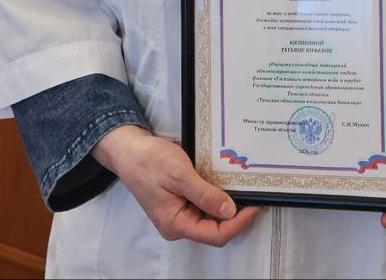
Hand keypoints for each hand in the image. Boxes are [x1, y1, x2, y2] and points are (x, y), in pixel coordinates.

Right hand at [92, 125, 260, 245]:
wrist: (130, 151)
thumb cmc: (150, 162)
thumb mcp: (180, 175)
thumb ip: (205, 195)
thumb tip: (230, 211)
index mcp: (176, 224)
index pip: (216, 234)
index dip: (239, 222)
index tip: (255, 204)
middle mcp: (179, 224)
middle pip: (216, 228)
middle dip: (237, 214)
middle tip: (254, 193)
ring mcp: (181, 214)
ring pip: (213, 216)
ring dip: (228, 204)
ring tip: (244, 186)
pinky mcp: (183, 202)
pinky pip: (206, 205)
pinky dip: (218, 196)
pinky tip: (227, 183)